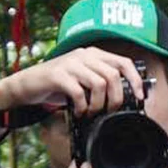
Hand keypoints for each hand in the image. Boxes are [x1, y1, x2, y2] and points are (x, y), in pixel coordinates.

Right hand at [0, 47, 148, 120]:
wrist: (28, 84)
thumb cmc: (58, 85)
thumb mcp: (82, 80)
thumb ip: (100, 82)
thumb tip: (123, 98)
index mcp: (94, 54)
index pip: (123, 62)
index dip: (134, 80)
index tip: (139, 97)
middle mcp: (84, 55)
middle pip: (113, 75)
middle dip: (116, 98)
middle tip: (109, 112)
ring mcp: (71, 63)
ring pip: (99, 83)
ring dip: (99, 104)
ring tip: (92, 113)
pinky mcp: (58, 75)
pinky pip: (79, 92)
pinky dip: (83, 106)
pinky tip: (79, 112)